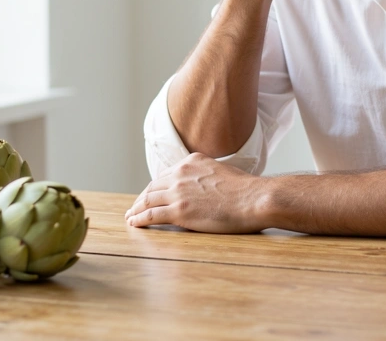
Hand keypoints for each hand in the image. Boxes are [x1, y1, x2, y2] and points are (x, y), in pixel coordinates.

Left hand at [125, 153, 271, 232]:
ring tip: (131, 216)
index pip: (166, 175)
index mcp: (192, 161)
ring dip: (137, 209)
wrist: (255, 198)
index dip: (155, 187)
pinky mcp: (179, 210)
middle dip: (142, 197)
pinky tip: (134, 223)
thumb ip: (207, 176)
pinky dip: (140, 219)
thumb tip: (205, 188)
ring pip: (148, 200)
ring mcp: (179, 191)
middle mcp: (181, 173)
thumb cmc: (247, 190)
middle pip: (153, 186)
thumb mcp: (222, 171)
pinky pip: (152, 215)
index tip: (150, 195)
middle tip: (135, 207)